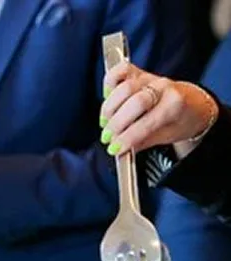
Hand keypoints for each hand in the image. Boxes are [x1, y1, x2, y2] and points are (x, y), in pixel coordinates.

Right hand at [100, 61, 218, 157]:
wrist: (194, 103)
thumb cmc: (181, 121)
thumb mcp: (167, 137)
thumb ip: (141, 142)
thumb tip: (118, 148)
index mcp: (175, 105)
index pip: (146, 123)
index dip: (126, 138)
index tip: (114, 149)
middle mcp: (163, 87)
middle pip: (134, 102)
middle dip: (116, 123)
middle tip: (107, 137)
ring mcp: (150, 78)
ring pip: (123, 88)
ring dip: (109, 108)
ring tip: (105, 123)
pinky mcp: (139, 73)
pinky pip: (121, 70)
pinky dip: (110, 82)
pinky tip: (107, 97)